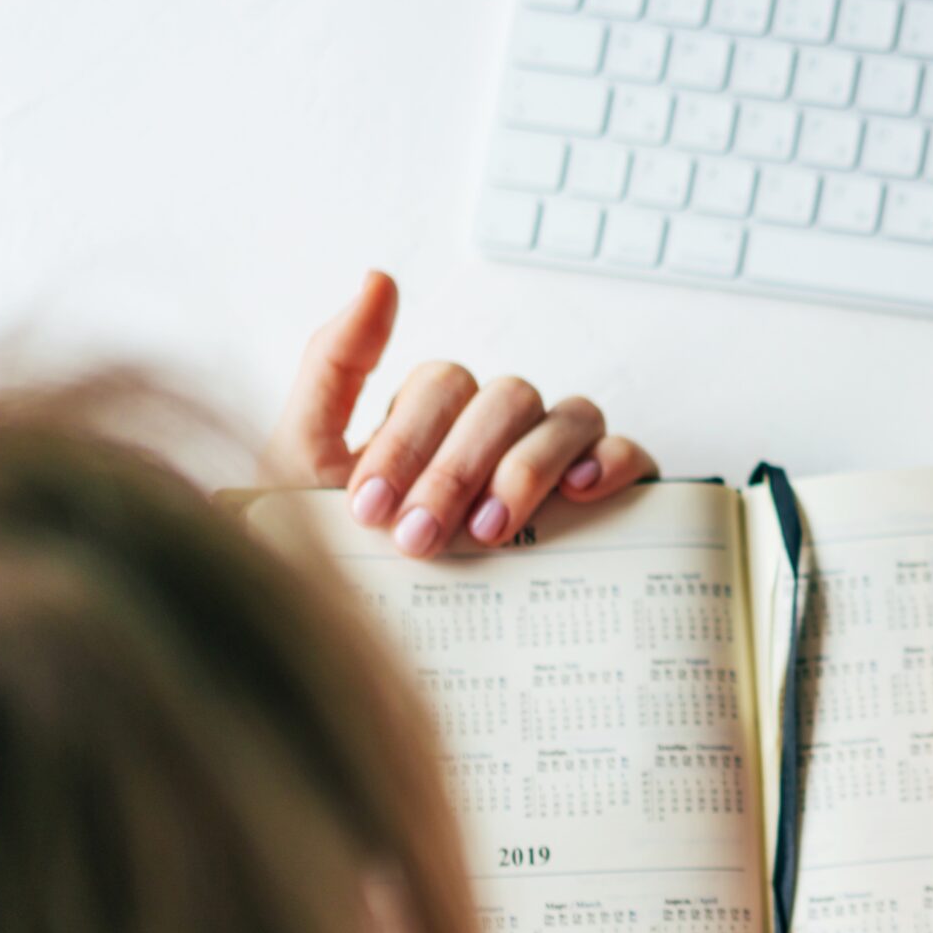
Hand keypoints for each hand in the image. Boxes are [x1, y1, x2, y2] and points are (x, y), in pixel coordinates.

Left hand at [261, 271, 657, 556]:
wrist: (386, 655)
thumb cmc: (353, 559)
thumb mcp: (307, 460)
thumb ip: (333, 366)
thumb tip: (378, 277)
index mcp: (434, 417)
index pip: (438, 384)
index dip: (406, 440)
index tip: (370, 509)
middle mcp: (497, 427)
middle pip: (501, 398)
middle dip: (454, 470)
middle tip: (421, 539)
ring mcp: (555, 456)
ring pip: (563, 416)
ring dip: (523, 471)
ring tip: (489, 534)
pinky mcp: (608, 492)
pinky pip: (625, 451)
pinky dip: (609, 461)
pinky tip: (580, 493)